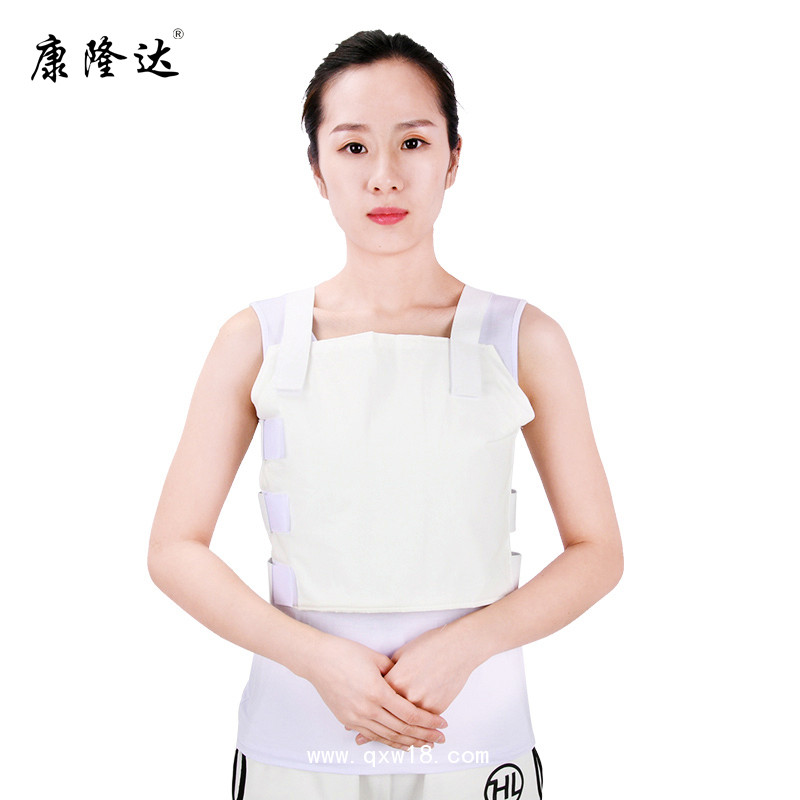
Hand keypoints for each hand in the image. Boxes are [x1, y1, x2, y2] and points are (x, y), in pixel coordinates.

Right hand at [305, 633, 448, 750]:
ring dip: (409, 742)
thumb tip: (408, 683)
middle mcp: (367, 709)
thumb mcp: (375, 657)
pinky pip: (373, 736)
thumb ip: (394, 672)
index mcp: (377, 692)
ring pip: (388, 737)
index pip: (410, 714)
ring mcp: (356, 717)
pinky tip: (400, 743)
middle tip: (439, 739)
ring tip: (424, 744)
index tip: (441, 723)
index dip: (428, 721)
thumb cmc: (345, 653)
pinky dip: (389, 742)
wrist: (317, 660)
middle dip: (424, 736)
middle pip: (402, 729)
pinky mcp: (347, 720)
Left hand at [354, 623, 479, 745]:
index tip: (354, 718)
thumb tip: (378, 684)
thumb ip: (388, 672)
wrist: (457, 647)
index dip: (363, 709)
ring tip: (367, 740)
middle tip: (361, 739)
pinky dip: (414, 733)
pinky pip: (421, 724)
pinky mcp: (436, 708)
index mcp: (395, 679)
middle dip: (371, 730)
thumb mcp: (402, 654)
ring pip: (404, 728)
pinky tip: (407, 739)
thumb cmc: (430, 645)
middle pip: (386, 718)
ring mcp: (422, 704)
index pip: (374, 699)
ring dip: (391, 738)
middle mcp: (407, 695)